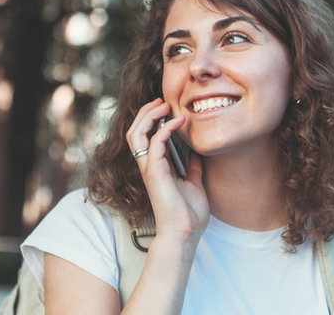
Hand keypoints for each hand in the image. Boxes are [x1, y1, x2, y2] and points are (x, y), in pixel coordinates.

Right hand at [125, 99, 208, 245]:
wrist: (185, 232)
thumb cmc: (189, 214)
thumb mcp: (195, 184)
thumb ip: (192, 167)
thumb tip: (197, 153)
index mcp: (156, 168)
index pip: (146, 137)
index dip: (153, 120)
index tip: (168, 109)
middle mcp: (149, 166)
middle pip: (135, 132)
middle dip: (146, 113)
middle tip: (162, 101)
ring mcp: (149, 169)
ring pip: (136, 134)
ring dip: (148, 116)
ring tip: (163, 105)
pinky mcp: (155, 173)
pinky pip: (154, 143)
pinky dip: (165, 129)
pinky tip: (178, 122)